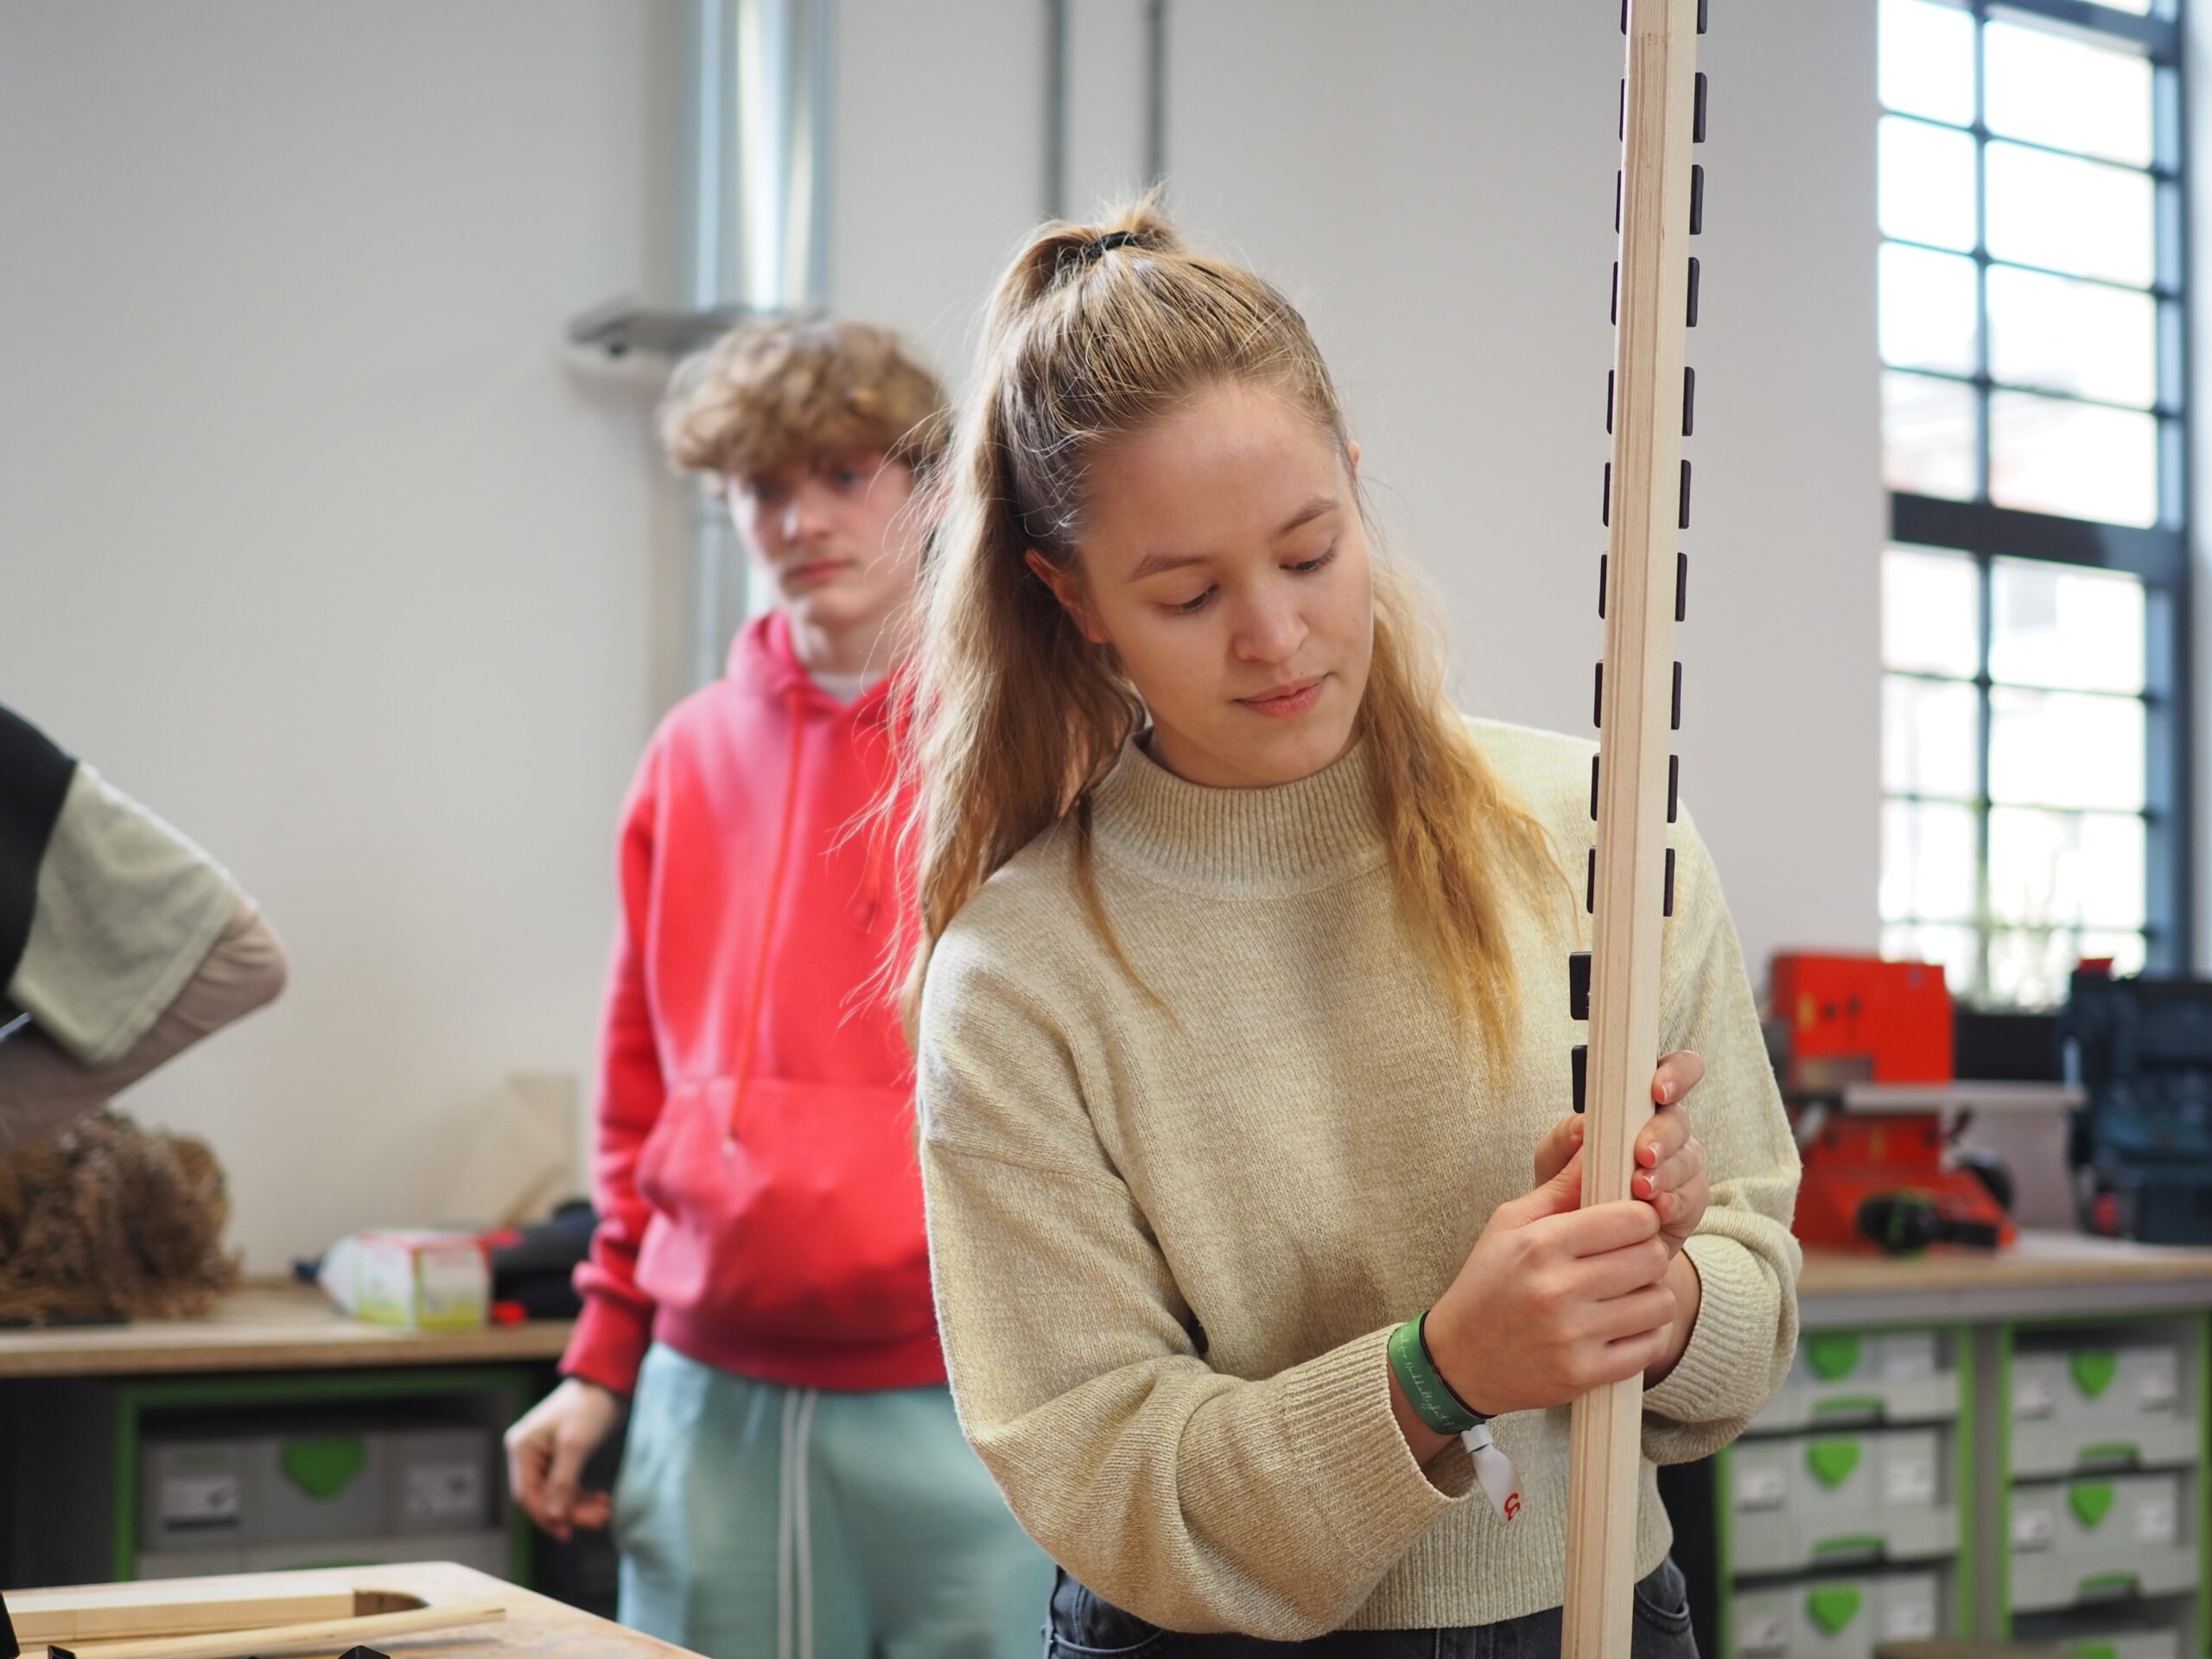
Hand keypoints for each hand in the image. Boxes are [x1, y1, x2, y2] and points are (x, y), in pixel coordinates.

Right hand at [505, 1376, 623, 1540]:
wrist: (608, 1381)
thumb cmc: (589, 1406)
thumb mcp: (576, 1445)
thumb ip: (563, 1482)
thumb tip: (554, 1515)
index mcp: (522, 1448)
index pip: (528, 1494)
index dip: (547, 1516)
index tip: (569, 1532)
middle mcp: (528, 1453)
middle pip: (543, 1496)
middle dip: (570, 1511)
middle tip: (599, 1520)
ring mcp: (544, 1455)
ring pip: (557, 1493)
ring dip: (579, 1505)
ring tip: (605, 1511)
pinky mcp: (561, 1455)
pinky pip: (566, 1484)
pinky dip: (582, 1494)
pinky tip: (602, 1500)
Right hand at [1424, 1149, 1675, 1418]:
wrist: (1458, 1360)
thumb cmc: (1487, 1283)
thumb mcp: (1510, 1223)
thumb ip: (1560, 1186)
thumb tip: (1595, 1141)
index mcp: (1540, 1245)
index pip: (1631, 1219)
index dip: (1640, 1216)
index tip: (1630, 1222)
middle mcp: (1557, 1290)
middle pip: (1651, 1258)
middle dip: (1647, 1252)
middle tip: (1629, 1256)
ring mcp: (1572, 1336)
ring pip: (1659, 1302)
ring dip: (1651, 1294)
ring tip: (1626, 1290)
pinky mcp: (1584, 1374)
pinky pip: (1650, 1346)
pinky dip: (1647, 1333)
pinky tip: (1624, 1324)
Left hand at [1531, 1050, 1709, 1256]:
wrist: (1586, 1239)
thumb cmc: (1570, 1185)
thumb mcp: (1554, 1159)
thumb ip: (1564, 1137)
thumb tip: (1583, 1124)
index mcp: (1637, 1107)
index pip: (1671, 1072)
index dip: (1674, 1074)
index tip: (1657, 1090)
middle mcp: (1667, 1131)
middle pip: (1679, 1119)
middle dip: (1662, 1135)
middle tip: (1643, 1154)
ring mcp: (1682, 1165)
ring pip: (1688, 1159)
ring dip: (1665, 1173)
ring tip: (1641, 1188)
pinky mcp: (1690, 1201)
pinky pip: (1692, 1197)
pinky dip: (1673, 1202)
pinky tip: (1656, 1208)